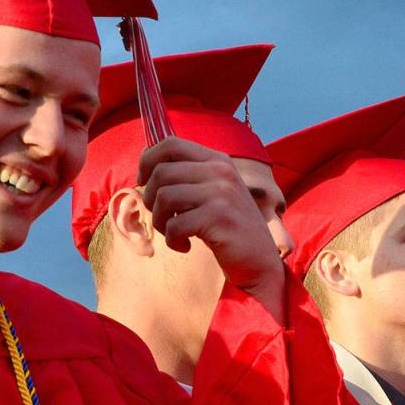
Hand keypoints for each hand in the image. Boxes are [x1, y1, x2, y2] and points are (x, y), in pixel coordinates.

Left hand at [138, 137, 284, 318]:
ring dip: (160, 221)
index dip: (147, 162)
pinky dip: (172, 240)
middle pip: (161, 172)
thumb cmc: (227, 228)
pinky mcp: (219, 218)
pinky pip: (175, 224)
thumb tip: (145, 157)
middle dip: (151, 198)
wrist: (259, 261)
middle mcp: (221, 171)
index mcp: (218, 160)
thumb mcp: (211, 192)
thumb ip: (187, 174)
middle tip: (164, 218)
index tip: (145, 184)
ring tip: (174, 233)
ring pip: (164, 196)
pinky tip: (185, 246)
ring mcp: (222, 193)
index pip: (170, 144)